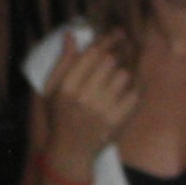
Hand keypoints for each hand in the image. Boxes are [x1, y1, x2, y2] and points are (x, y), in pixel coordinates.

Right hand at [39, 35, 138, 167]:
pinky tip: (124, 92)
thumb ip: (62, 62)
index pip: (91, 54)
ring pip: (123, 76)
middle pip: (109, 61)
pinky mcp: (117, 121)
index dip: (106, 39)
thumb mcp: (51, 89)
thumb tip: (70, 34)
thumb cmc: (60, 116)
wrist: (71, 151)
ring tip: (117, 78)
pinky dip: (132, 90)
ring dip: (122, 72)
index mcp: (67, 87)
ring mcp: (102, 110)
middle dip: (116, 54)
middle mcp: (84, 97)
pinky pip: (133, 94)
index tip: (117, 33)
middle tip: (120, 52)